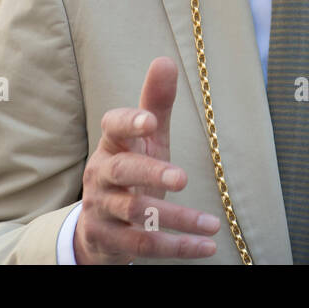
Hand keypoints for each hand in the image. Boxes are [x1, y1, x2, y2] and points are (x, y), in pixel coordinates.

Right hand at [74, 56, 220, 263]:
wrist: (97, 230)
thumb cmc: (130, 174)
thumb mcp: (144, 141)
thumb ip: (156, 105)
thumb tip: (164, 60)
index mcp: (112, 145)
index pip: (112, 127)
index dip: (128, 122)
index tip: (150, 121)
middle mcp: (102, 176)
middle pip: (121, 172)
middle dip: (150, 174)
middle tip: (182, 178)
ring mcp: (102, 210)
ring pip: (135, 213)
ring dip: (176, 219)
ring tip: (211, 223)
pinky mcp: (109, 241)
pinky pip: (142, 245)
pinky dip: (177, 247)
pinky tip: (207, 245)